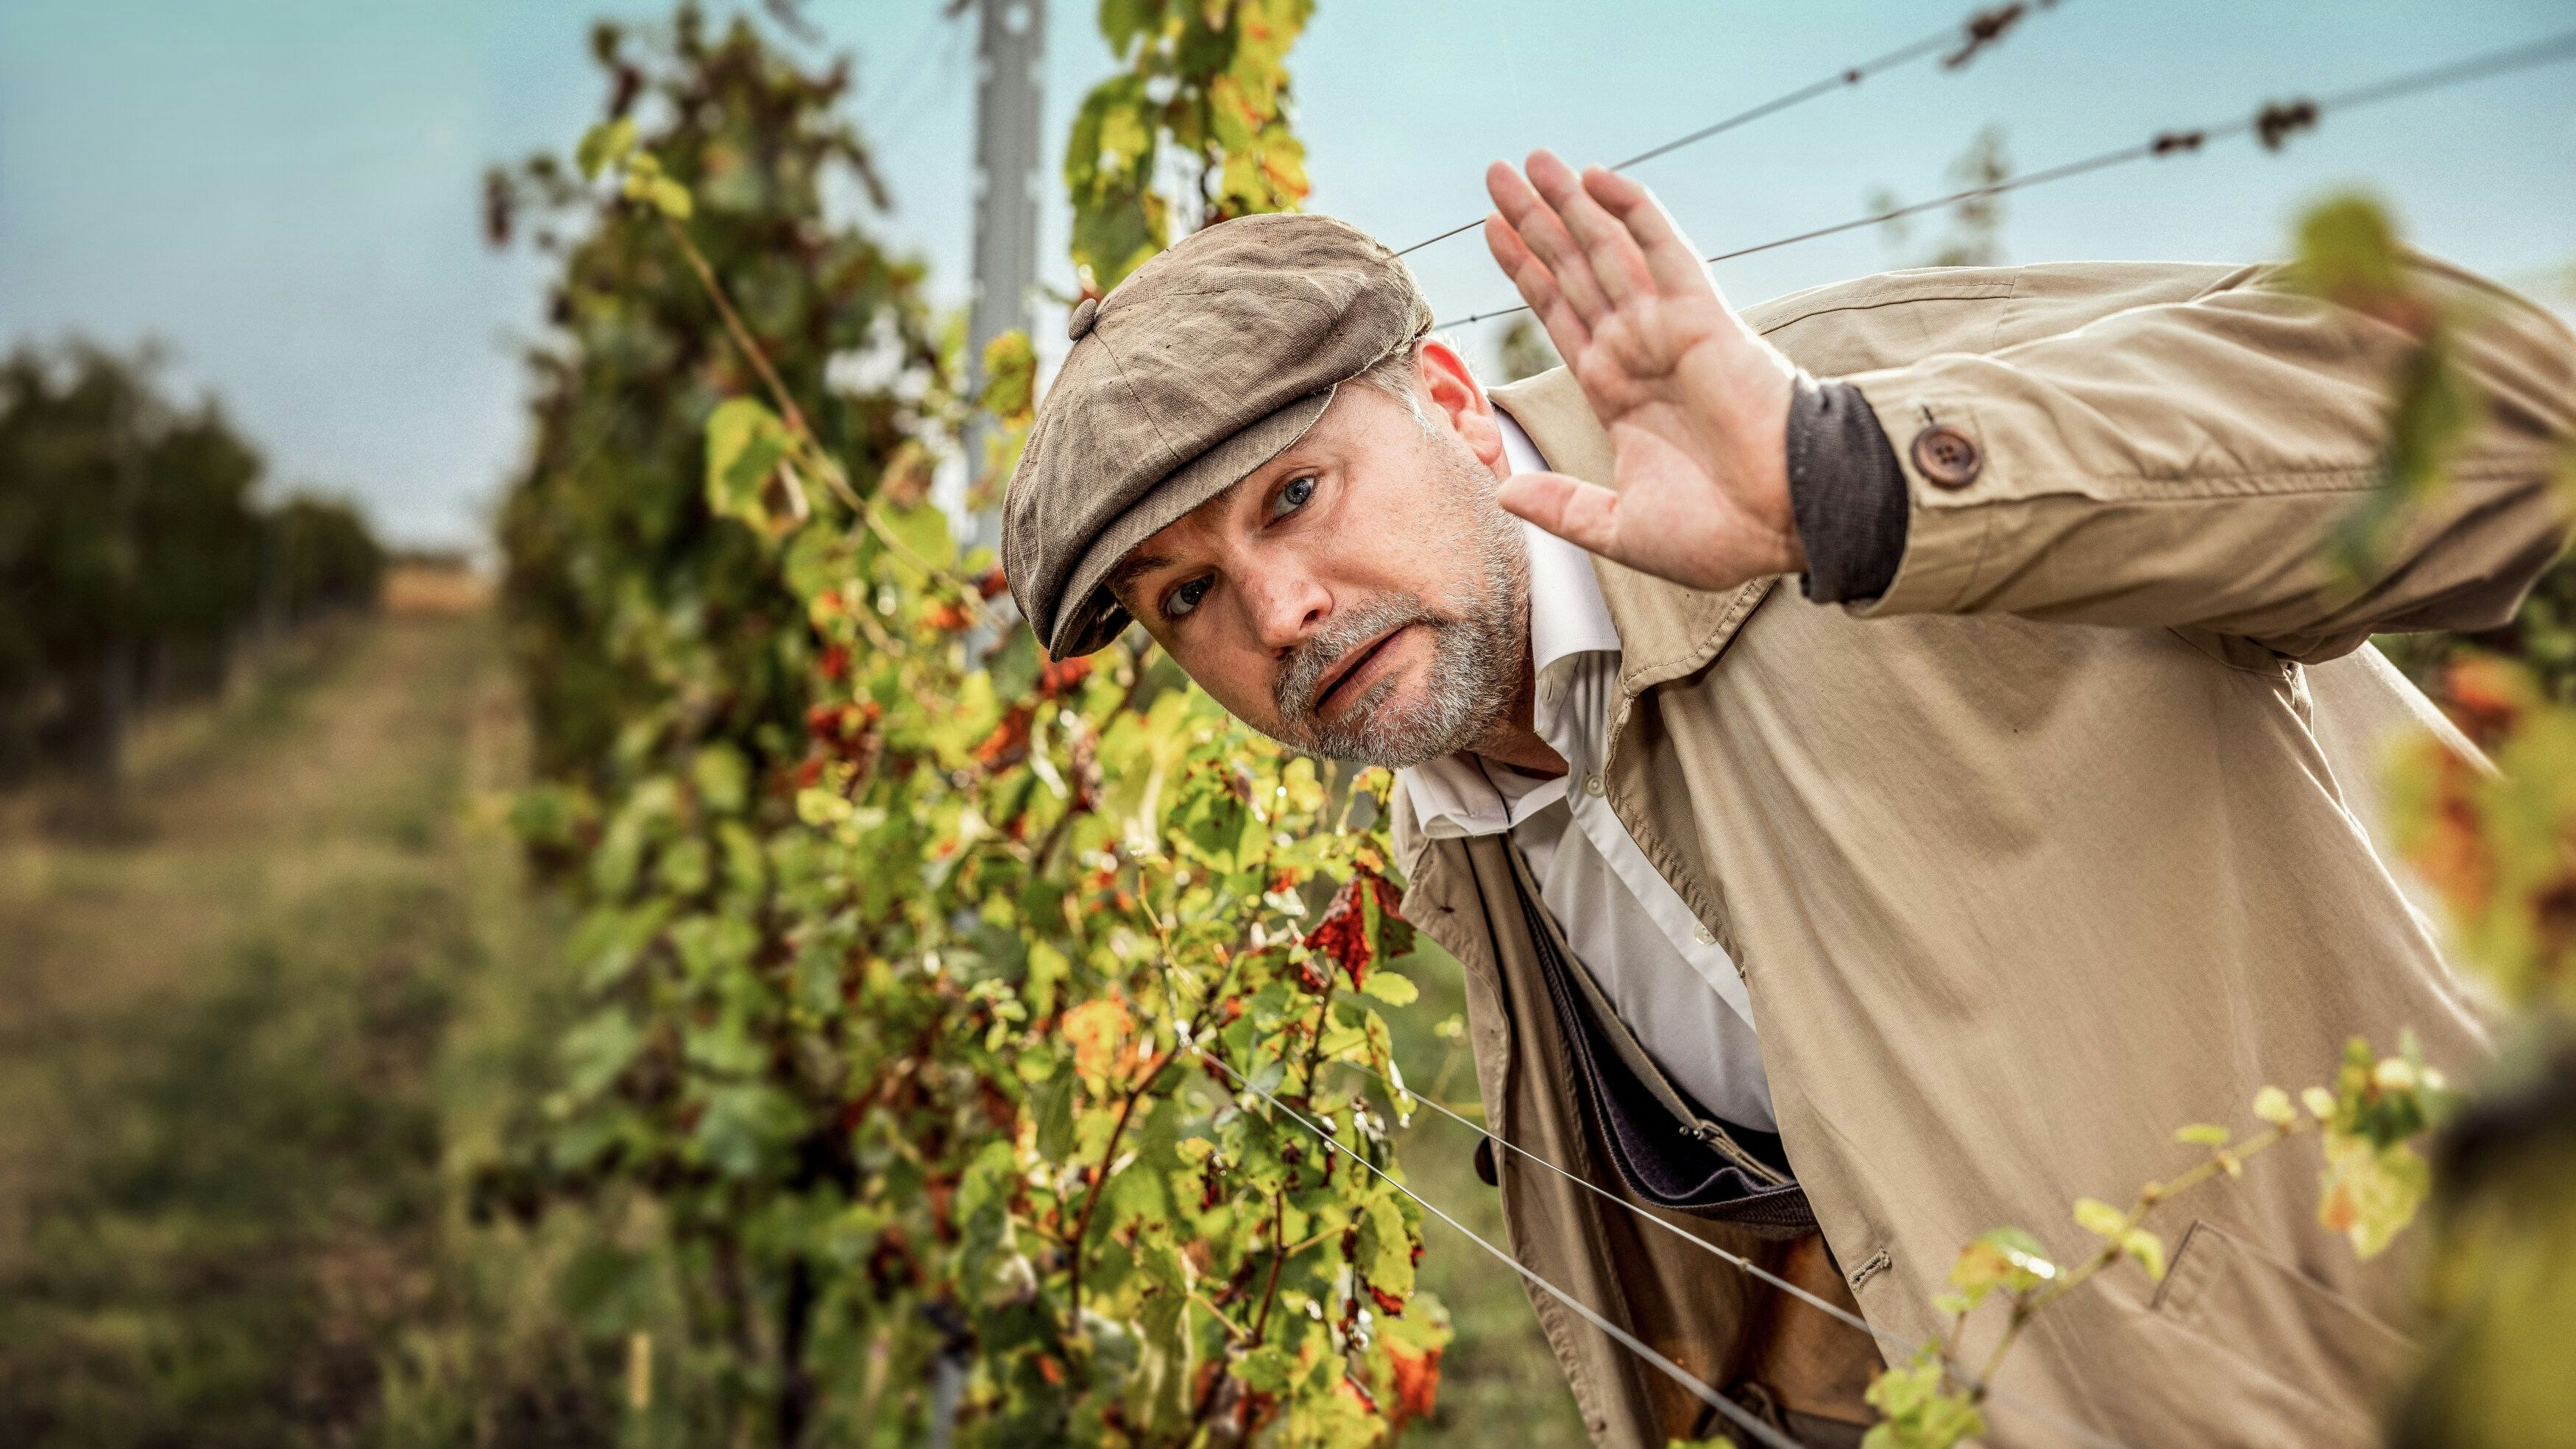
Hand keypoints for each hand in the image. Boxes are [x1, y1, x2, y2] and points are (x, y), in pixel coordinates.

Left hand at [1483, 151, 1803, 591]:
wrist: (1787, 526)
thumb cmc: (1721, 536)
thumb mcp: (1621, 528)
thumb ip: (1563, 507)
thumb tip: (1504, 490)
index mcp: (1618, 393)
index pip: (1561, 316)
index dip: (1527, 272)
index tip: (1493, 230)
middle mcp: (1638, 352)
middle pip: (1573, 271)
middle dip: (1535, 223)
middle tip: (1496, 174)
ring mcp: (1667, 330)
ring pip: (1606, 251)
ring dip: (1567, 205)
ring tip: (1525, 161)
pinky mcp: (1701, 318)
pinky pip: (1661, 251)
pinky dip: (1632, 212)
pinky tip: (1597, 177)